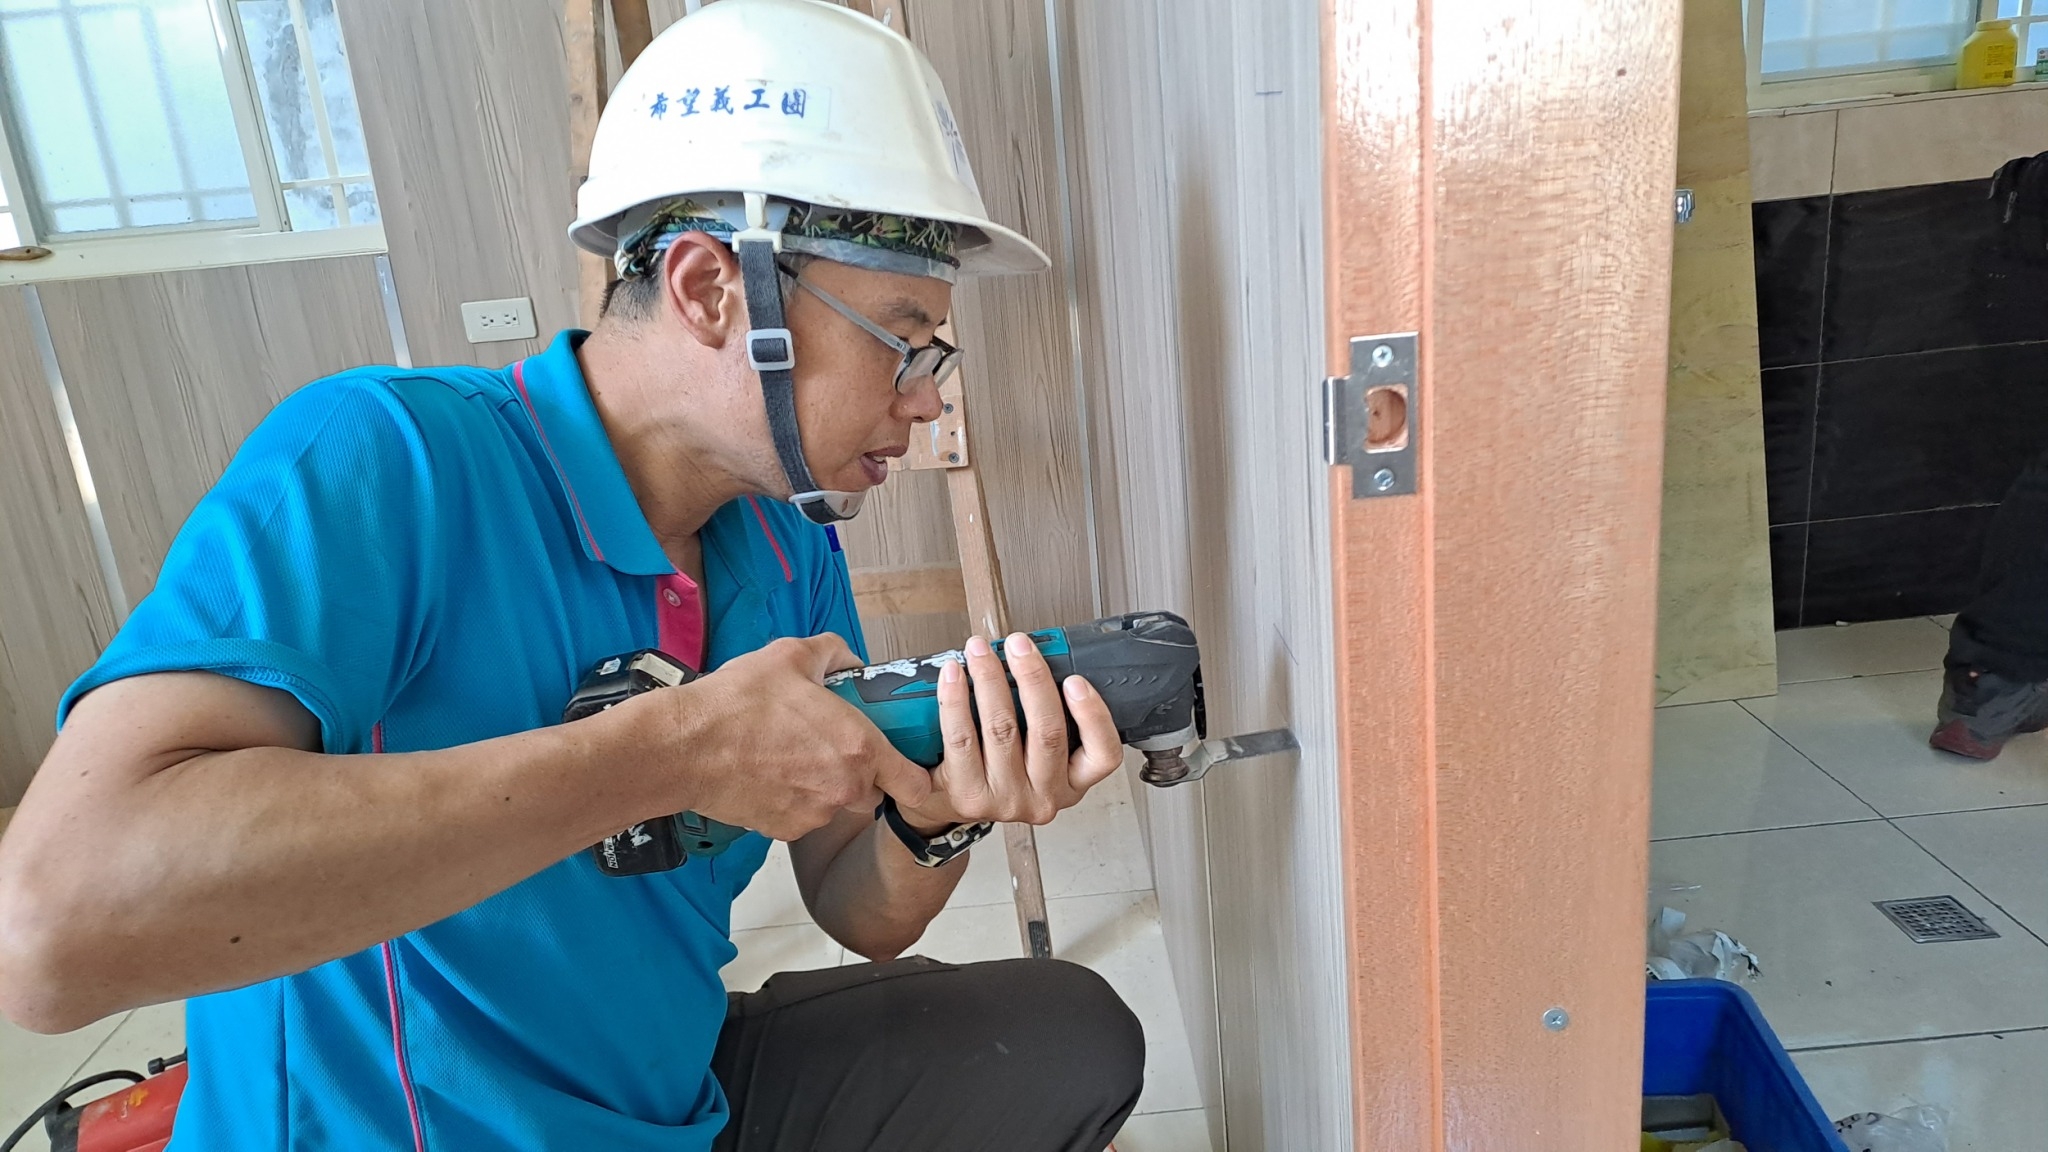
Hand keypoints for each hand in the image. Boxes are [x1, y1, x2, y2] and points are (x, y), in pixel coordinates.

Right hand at [638, 635, 931, 840]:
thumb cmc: (739, 702)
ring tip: (789, 755)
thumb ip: (833, 653)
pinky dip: (792, 800)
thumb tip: (849, 660)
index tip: (903, 766)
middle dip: (860, 774)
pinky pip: (802, 816)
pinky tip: (767, 773)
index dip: (913, 776)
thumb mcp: (791, 655)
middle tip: (830, 746)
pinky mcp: (784, 830)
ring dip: (823, 786)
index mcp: (859, 747)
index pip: (914, 784)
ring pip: (834, 803)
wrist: (685, 748)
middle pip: (872, 792)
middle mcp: (844, 788)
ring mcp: (814, 814)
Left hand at [898, 632, 1123, 832]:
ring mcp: (1007, 801)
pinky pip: (961, 739)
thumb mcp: (1042, 751)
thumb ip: (1051, 714)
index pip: (1103, 755)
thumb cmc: (1006, 766)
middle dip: (1032, 678)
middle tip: (1018, 645)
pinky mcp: (969, 796)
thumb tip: (1039, 657)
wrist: (962, 799)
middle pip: (1048, 733)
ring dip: (990, 680)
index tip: (1075, 679)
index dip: (1093, 715)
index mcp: (1073, 783)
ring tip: (980, 652)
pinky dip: (955, 701)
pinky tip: (953, 677)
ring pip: (1002, 730)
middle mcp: (1043, 797)